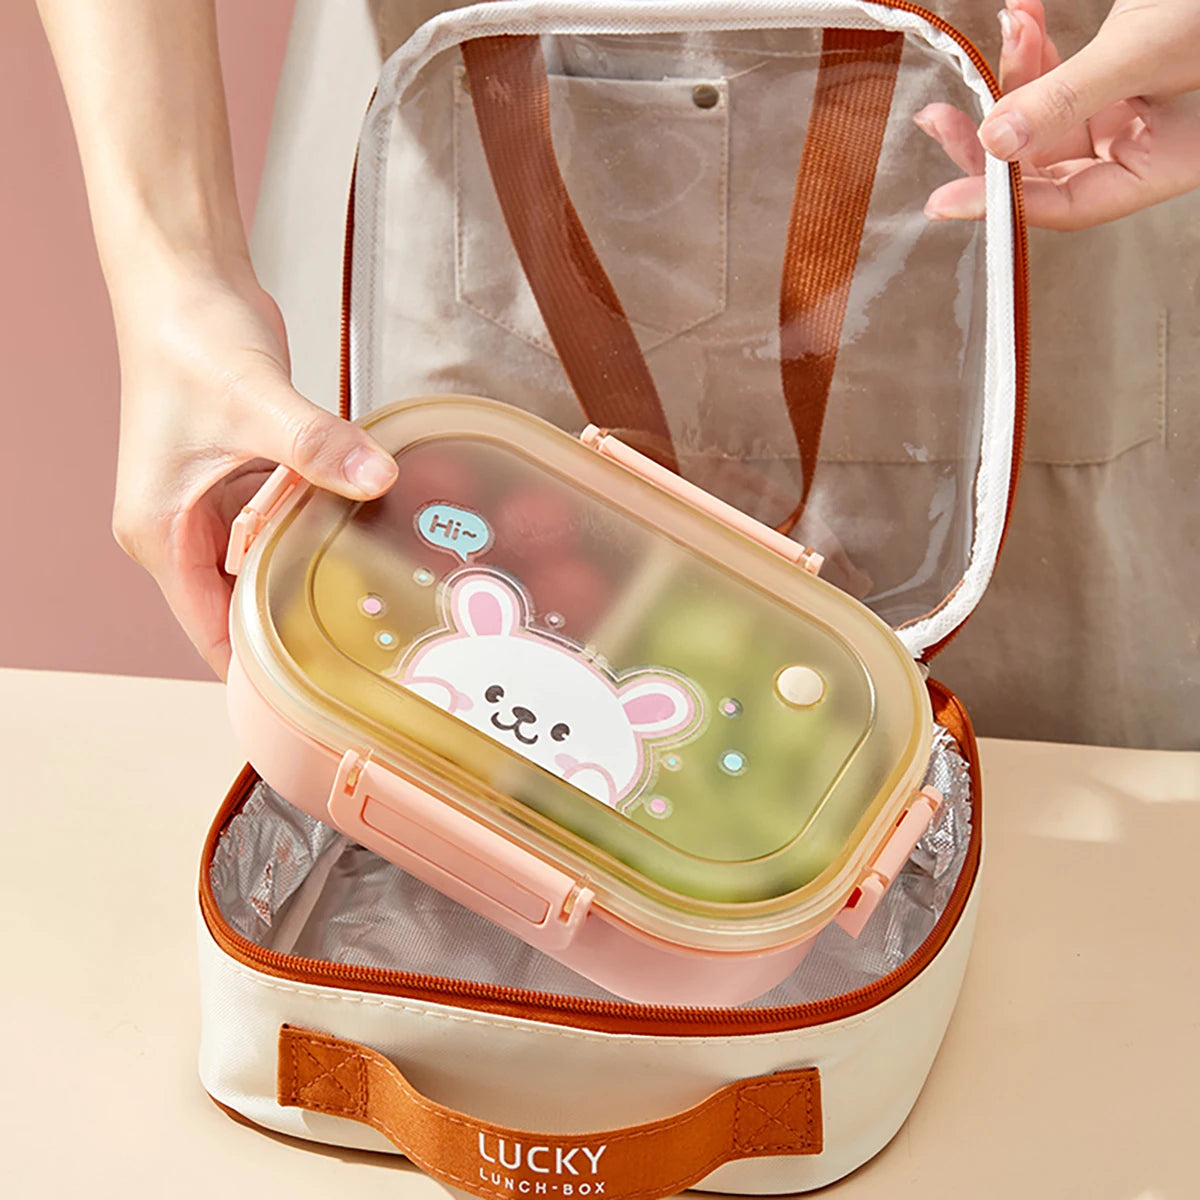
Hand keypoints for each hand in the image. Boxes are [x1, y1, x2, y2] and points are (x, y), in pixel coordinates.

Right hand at [110, 257, 396, 678]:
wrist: (186, 281)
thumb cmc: (189, 340)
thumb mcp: (257, 403)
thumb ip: (318, 447)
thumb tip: (376, 480)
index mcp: (159, 534)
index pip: (211, 633)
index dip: (261, 669)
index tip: (322, 687)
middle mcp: (178, 531)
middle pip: (241, 608)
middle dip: (297, 622)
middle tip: (371, 644)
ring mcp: (208, 507)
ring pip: (265, 567)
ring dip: (309, 573)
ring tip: (376, 602)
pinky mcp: (238, 480)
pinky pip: (280, 526)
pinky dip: (313, 531)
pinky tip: (359, 536)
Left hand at [916, 0, 1199, 229]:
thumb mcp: (1148, 47)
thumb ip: (1071, 96)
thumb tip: (998, 142)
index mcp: (1163, 162)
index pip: (1068, 205)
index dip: (1002, 206)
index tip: (944, 199)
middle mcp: (1145, 143)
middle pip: (1045, 165)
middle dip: (990, 137)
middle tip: (941, 118)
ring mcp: (1135, 106)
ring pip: (1048, 115)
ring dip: (1016, 75)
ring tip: (1004, 30)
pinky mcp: (1124, 68)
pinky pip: (1066, 73)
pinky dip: (1039, 47)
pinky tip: (1021, 16)